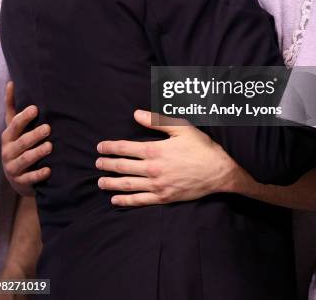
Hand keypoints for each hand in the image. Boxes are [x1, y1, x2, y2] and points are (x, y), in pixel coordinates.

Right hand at [1, 82, 51, 195]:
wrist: (18, 176)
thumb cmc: (19, 144)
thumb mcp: (14, 127)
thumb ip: (13, 106)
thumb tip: (11, 82)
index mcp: (8, 136)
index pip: (14, 124)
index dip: (24, 117)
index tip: (36, 108)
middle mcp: (8, 151)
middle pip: (21, 142)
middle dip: (34, 135)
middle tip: (48, 128)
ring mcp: (13, 167)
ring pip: (25, 159)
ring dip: (37, 153)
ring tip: (50, 146)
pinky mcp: (20, 181)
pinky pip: (29, 178)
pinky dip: (38, 174)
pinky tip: (48, 170)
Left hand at [96, 110, 237, 206]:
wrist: (219, 171)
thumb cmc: (201, 147)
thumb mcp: (181, 128)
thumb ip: (156, 121)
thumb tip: (136, 114)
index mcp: (155, 150)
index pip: (125, 148)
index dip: (110, 147)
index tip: (100, 147)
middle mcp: (152, 169)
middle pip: (122, 167)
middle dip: (107, 164)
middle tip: (97, 163)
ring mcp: (157, 186)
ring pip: (128, 185)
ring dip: (111, 183)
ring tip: (100, 182)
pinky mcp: (163, 198)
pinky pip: (139, 201)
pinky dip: (125, 201)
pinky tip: (115, 200)